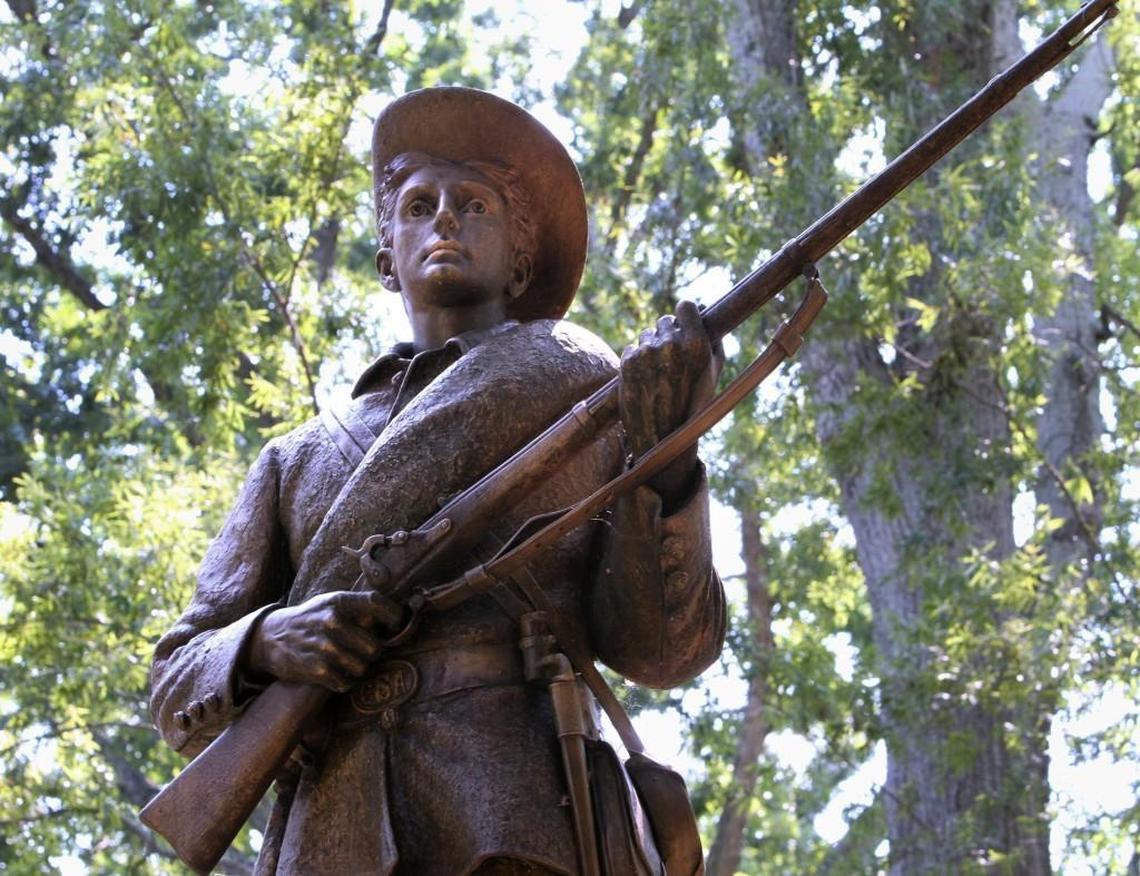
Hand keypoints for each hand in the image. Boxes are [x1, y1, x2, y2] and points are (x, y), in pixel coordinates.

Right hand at [244, 591, 390, 691]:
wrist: (270, 637)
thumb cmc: (310, 619)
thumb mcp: (330, 603)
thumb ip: (359, 607)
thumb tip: (397, 616)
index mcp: (338, 602)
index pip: (377, 603)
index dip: (394, 615)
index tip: (397, 625)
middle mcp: (332, 621)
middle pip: (375, 646)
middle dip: (372, 652)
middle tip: (363, 651)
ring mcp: (324, 646)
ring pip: (362, 667)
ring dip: (357, 668)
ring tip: (347, 662)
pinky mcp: (316, 669)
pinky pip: (346, 682)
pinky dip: (343, 681)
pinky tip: (335, 672)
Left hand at [619, 300, 720, 508]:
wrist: (662, 435)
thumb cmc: (693, 404)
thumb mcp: (714, 372)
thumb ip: (713, 337)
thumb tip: (705, 309)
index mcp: (696, 343)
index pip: (685, 306)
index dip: (684, 315)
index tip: (684, 322)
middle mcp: (670, 344)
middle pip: (665, 321)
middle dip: (667, 334)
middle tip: (671, 356)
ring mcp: (646, 352)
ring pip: (646, 335)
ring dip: (651, 348)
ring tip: (659, 374)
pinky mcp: (627, 361)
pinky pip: (632, 348)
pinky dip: (636, 360)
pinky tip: (645, 379)